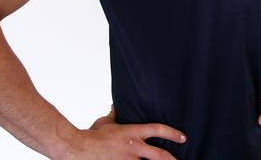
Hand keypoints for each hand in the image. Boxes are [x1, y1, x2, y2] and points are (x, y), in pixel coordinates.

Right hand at [57, 105, 186, 159]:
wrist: (78, 148)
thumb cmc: (92, 134)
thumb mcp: (105, 122)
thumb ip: (114, 115)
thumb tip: (116, 106)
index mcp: (132, 133)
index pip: (158, 130)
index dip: (172, 133)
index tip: (183, 137)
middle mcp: (133, 148)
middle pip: (159, 156)